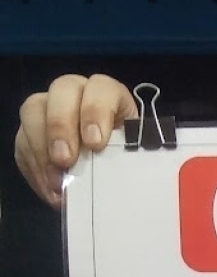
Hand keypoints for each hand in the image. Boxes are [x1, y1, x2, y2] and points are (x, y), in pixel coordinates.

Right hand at [15, 74, 136, 207]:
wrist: (108, 179)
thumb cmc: (126, 162)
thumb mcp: (133, 158)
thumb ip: (127, 158)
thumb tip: (118, 175)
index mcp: (109, 96)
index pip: (101, 87)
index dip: (95, 111)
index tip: (96, 143)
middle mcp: (77, 94)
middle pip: (62, 90)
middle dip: (61, 126)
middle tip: (65, 160)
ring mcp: (49, 108)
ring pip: (34, 109)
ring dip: (41, 146)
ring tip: (56, 180)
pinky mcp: (30, 131)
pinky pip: (22, 141)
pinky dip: (34, 166)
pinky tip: (50, 189)